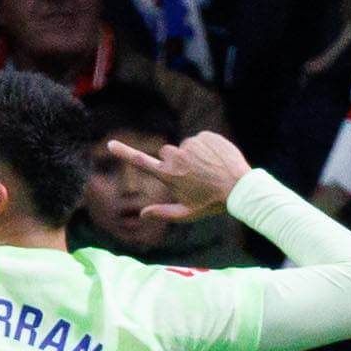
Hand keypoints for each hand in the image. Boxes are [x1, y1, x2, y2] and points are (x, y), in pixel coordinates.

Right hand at [101, 127, 255, 219]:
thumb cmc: (212, 203)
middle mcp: (176, 156)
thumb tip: (142, 214)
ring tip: (209, 170)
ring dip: (192, 155)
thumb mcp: (187, 213)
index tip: (110, 144)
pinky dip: (206, 147)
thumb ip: (162, 213)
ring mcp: (191, 143)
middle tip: (193, 176)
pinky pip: (200, 139)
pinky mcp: (206, 135)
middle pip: (167, 153)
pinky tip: (217, 160)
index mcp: (168, 174)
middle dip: (174, 161)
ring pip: (185, 146)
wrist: (240, 187)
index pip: (141, 162)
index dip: (123, 153)